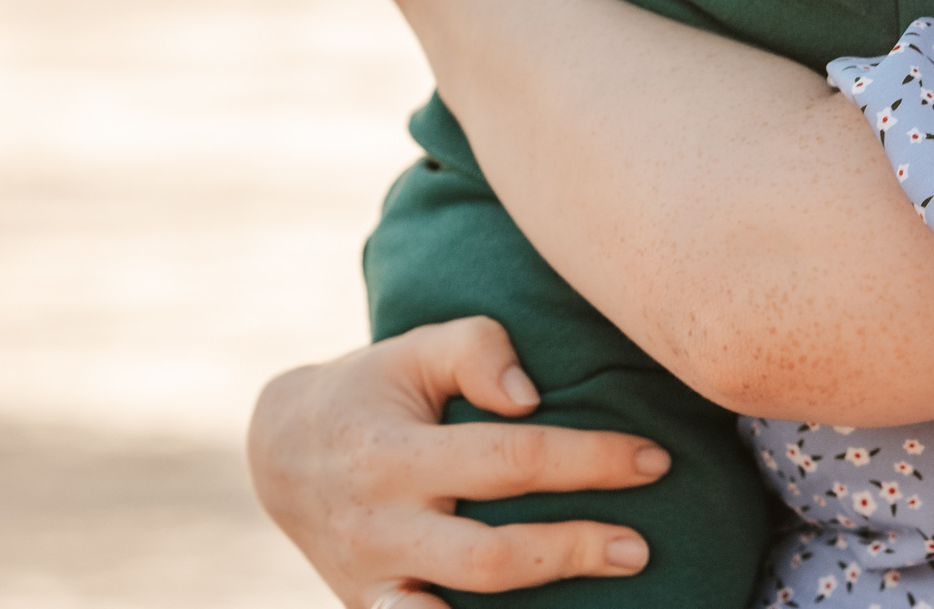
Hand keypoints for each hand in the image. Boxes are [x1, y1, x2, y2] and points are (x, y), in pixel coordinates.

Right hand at [247, 318, 667, 608]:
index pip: (510, 461)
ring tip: (609, 592)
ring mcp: (372, 580)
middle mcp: (380, 526)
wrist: (281, 453)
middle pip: (491, 555)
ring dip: (535, 607)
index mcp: (394, 455)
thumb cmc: (373, 389)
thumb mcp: (414, 349)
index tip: (652, 459)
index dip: (589, 461)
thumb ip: (476, 350)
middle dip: (573, 552)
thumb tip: (529, 398)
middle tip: (641, 547)